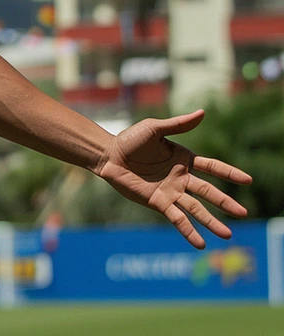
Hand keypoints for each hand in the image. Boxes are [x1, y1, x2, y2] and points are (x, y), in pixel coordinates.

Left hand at [94, 110, 252, 248]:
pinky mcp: (158, 203)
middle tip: (243, 213)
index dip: (229, 173)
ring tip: (227, 234)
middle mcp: (181, 178)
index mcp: (184, 159)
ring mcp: (171, 192)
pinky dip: (188, 231)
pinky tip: (200, 243)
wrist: (109, 155)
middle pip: (208, 192)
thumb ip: (178, 125)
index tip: (248, 180)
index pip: (213, 167)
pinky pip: (176, 219)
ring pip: (196, 209)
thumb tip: (202, 113)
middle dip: (225, 202)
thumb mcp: (155, 129)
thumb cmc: (130, 139)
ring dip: (211, 222)